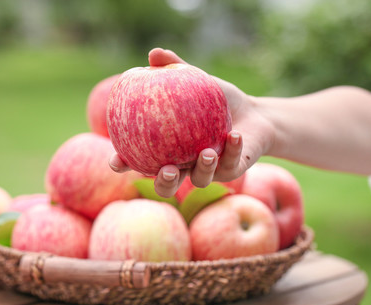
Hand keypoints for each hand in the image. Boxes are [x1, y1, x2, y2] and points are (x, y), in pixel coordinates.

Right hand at [109, 48, 272, 197]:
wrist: (254, 115)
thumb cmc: (218, 100)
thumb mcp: (196, 81)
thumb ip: (174, 68)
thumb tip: (153, 54)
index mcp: (167, 150)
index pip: (139, 160)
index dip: (124, 164)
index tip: (116, 161)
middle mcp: (184, 166)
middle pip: (166, 185)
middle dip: (164, 183)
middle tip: (167, 170)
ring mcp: (207, 172)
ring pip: (200, 181)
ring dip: (203, 170)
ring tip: (208, 153)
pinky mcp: (231, 172)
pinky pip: (230, 166)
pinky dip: (232, 150)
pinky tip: (234, 136)